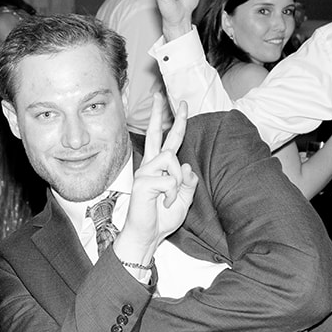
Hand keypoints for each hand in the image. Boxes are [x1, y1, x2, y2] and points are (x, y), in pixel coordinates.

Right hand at [115, 94, 198, 261]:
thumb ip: (188, 182)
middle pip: (158, 133)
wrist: (147, 235)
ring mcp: (145, 172)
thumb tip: (187, 166)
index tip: (181, 104)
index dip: (176, 122)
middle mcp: (150, 166)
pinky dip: (172, 195)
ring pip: (171, 158)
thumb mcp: (184, 198)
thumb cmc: (162, 218)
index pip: (169, 140)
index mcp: (160, 168)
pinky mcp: (143, 182)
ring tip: (170, 198)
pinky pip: (169, 180)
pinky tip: (165, 203)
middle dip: (162, 113)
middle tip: (164, 95)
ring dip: (177, 181)